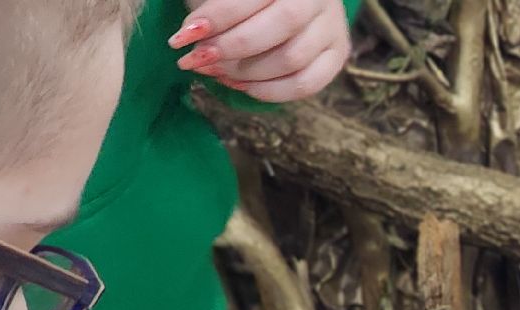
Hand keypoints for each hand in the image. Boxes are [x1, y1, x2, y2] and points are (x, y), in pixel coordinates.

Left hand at [170, 0, 349, 102]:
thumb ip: (214, 5)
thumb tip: (191, 34)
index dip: (219, 18)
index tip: (183, 36)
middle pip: (280, 28)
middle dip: (231, 48)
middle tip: (196, 59)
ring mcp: (332, 29)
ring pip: (292, 60)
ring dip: (246, 73)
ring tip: (215, 72)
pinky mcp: (337, 55)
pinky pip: (307, 84)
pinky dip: (271, 91)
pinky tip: (243, 86)